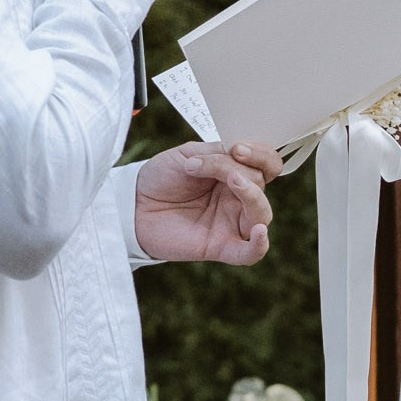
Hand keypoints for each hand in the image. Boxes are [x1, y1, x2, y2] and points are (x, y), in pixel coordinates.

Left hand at [134, 141, 282, 264]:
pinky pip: (249, 253)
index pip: (267, 163)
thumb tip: (240, 156)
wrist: (133, 202)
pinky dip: (259, 245)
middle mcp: (238, 198)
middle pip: (263, 183)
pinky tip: (259, 232)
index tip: (238, 147)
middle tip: (218, 160)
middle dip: (243, 168)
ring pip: (262, 213)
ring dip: (252, 194)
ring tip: (231, 179)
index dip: (261, 153)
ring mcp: (232, 223)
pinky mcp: (221, 246)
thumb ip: (220, 155)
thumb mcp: (189, 154)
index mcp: (236, 172)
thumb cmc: (161, 177)